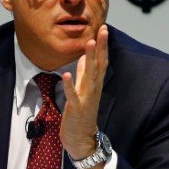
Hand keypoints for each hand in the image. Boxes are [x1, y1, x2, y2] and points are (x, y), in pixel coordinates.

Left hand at [60, 25, 107, 168]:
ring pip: (89, 77)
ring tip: (89, 44)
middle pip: (99, 65)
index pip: (101, 61)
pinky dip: (70, 85)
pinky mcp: (76, 109)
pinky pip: (73, 96)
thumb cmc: (81, 115)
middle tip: (103, 30)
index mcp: (94, 84)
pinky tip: (65, 74)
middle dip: (101, 47)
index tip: (103, 28)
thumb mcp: (83, 91)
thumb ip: (83, 74)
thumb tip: (82, 58)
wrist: (82, 140)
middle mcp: (93, 89)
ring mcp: (86, 99)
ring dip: (89, 60)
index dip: (102, 45)